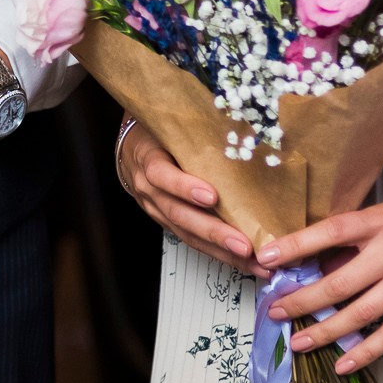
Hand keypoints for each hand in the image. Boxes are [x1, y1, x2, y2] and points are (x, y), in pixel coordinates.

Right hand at [116, 119, 254, 271]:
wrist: (132, 148)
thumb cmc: (157, 130)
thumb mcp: (168, 123)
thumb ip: (194, 129)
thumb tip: (238, 122)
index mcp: (147, 157)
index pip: (161, 174)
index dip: (183, 186)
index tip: (211, 196)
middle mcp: (148, 188)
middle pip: (178, 213)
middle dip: (213, 232)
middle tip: (243, 244)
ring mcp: (156, 209)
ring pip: (186, 233)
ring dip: (220, 250)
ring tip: (250, 260)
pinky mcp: (166, 223)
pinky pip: (191, 240)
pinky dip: (218, 253)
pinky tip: (243, 261)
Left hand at [261, 152, 382, 372]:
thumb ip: (368, 228)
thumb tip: (331, 251)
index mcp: (381, 220)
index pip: (330, 232)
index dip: (296, 245)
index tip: (266, 257)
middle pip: (338, 282)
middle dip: (301, 299)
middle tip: (273, 309)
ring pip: (360, 313)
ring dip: (326, 331)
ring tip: (298, 341)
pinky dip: (367, 351)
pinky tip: (344, 363)